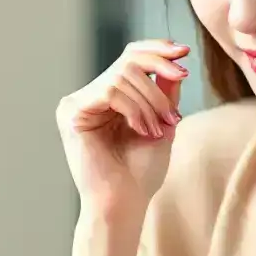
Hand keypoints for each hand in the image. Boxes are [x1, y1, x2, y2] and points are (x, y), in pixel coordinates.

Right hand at [56, 40, 190, 221]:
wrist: (124, 205)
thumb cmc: (140, 174)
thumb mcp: (161, 123)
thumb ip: (164, 91)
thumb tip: (174, 57)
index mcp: (107, 98)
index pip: (129, 57)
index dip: (156, 50)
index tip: (184, 53)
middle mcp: (89, 97)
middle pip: (128, 62)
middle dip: (159, 83)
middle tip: (173, 114)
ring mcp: (77, 103)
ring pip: (122, 76)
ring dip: (150, 102)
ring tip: (158, 130)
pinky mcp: (71, 113)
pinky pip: (109, 91)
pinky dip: (134, 108)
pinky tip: (142, 130)